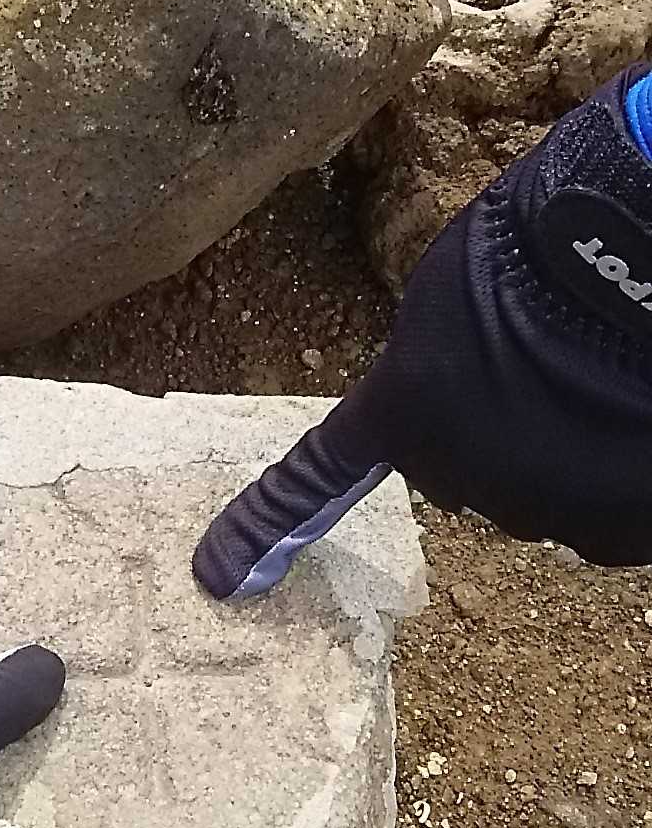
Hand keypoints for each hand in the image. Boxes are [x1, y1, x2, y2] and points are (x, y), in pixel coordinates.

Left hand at [194, 64, 651, 598]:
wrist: (634, 265)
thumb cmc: (539, 250)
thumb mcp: (444, 290)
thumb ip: (428, 357)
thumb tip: (455, 388)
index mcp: (403, 411)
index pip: (318, 475)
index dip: (264, 526)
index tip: (217, 577)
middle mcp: (458, 477)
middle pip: (465, 470)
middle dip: (489, 432)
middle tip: (537, 366)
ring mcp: (537, 510)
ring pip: (538, 491)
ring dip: (557, 451)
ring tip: (597, 378)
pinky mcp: (611, 531)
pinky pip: (602, 511)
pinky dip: (613, 476)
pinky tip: (629, 416)